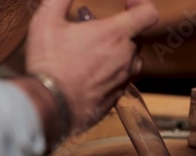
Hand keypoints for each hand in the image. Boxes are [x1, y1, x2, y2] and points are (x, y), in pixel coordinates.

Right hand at [26, 0, 157, 130]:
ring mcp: (122, 81)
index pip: (149, 14)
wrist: (50, 105)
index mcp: (115, 35)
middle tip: (96, 33)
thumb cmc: (50, 63)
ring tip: (94, 56)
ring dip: (118, 55)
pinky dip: (110, 76)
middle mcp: (125, 57)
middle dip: (120, 33)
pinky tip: (89, 77)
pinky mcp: (115, 99)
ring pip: (130, 63)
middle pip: (137, 39)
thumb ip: (61, 0)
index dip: (142, 5)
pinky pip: (120, 83)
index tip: (128, 5)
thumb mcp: (47, 21)